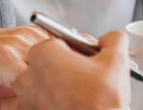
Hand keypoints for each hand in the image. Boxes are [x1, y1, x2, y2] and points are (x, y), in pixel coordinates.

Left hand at [13, 30, 131, 109]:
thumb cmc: (101, 103)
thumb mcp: (117, 62)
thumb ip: (114, 39)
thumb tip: (109, 39)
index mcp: (44, 54)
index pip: (58, 44)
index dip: (76, 53)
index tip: (86, 64)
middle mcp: (27, 75)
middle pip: (47, 64)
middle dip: (64, 71)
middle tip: (84, 83)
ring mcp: (25, 98)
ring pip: (42, 85)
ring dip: (57, 89)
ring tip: (77, 98)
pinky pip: (39, 104)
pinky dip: (52, 104)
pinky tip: (70, 107)